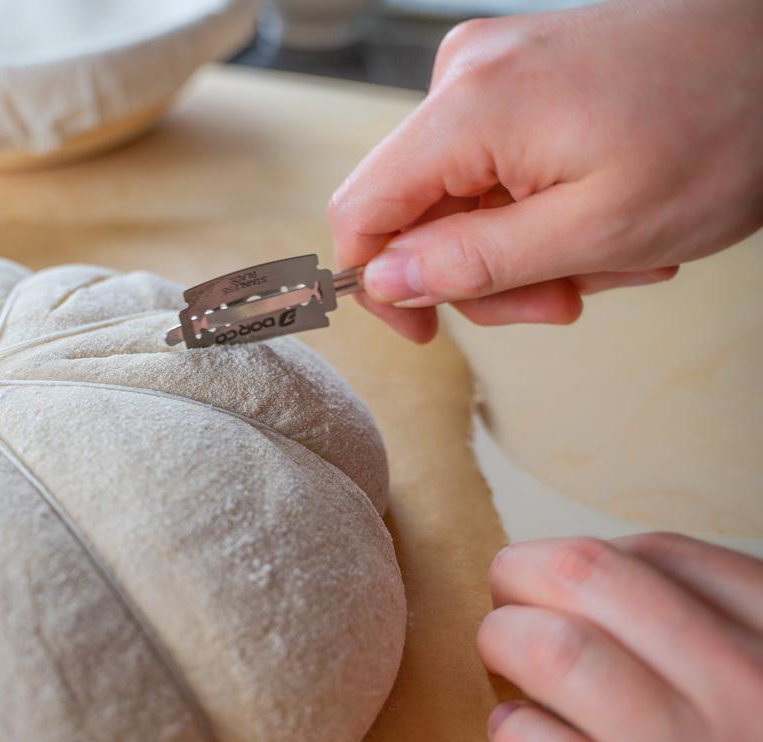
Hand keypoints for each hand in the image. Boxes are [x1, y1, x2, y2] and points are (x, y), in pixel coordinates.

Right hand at [327, 0, 762, 342]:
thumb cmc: (723, 129)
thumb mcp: (597, 230)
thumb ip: (476, 262)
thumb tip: (382, 282)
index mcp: (468, 109)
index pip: (360, 212)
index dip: (379, 285)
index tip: (430, 329)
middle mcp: (465, 77)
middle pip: (415, 210)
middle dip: (484, 271)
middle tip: (563, 302)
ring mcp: (494, 69)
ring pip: (462, 195)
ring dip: (526, 246)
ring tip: (609, 256)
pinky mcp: (523, 72)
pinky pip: (497, 163)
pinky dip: (543, 205)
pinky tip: (606, 213)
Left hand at [479, 534, 762, 741]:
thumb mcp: (761, 682)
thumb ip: (711, 629)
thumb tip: (590, 577)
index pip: (661, 556)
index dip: (581, 558)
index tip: (553, 582)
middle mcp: (754, 699)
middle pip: (590, 578)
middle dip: (521, 575)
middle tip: (503, 598)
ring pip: (559, 654)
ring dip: (505, 644)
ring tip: (503, 661)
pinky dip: (517, 734)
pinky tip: (517, 734)